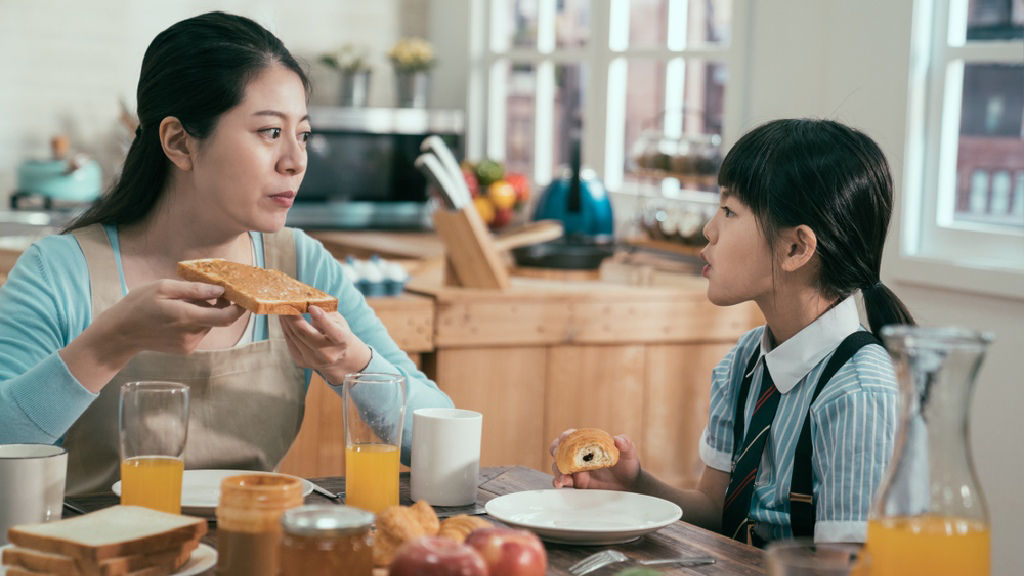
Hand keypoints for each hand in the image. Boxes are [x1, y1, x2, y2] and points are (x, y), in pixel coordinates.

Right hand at [99, 279, 244, 355]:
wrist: (120, 333)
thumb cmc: (138, 305)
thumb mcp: (164, 288)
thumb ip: (195, 290)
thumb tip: (220, 290)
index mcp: (187, 318)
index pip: (226, 317)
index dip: (239, 307)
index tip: (241, 296)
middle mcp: (192, 335)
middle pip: (218, 318)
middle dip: (215, 303)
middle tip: (198, 291)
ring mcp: (189, 345)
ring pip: (208, 324)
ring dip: (202, 312)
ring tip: (179, 304)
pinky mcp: (186, 350)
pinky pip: (199, 331)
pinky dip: (194, 321)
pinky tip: (176, 316)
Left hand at [279, 305, 371, 383]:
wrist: (339, 358)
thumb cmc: (339, 334)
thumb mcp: (339, 321)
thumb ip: (325, 314)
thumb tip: (308, 304)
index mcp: (342, 341)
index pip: (333, 331)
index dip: (322, 318)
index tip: (312, 307)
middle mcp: (328, 354)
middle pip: (304, 333)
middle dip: (292, 316)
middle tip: (285, 302)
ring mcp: (313, 360)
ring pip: (293, 336)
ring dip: (285, 320)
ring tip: (282, 308)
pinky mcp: (302, 362)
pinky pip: (290, 342)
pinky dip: (285, 328)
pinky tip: (284, 319)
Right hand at [549, 429, 640, 490]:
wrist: (630, 485)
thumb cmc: (628, 464)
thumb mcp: (629, 452)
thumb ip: (625, 444)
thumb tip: (617, 440)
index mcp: (587, 444)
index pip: (571, 436)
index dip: (565, 436)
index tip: (565, 438)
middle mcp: (578, 456)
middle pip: (559, 450)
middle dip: (556, 451)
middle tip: (558, 456)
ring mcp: (576, 470)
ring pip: (558, 466)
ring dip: (557, 470)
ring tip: (563, 476)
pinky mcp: (577, 484)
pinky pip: (563, 482)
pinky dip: (558, 481)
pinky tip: (561, 483)